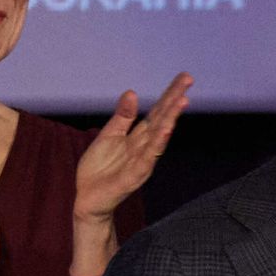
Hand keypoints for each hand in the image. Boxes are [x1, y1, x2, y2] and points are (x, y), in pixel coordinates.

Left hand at [74, 73, 192, 221]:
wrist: (87, 198)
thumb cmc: (99, 169)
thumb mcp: (108, 136)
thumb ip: (122, 117)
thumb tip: (132, 92)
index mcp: (138, 136)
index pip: (157, 112)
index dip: (169, 95)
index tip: (184, 78)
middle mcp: (144, 147)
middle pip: (162, 119)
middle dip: (174, 100)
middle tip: (188, 80)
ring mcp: (141, 161)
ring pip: (159, 137)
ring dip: (171, 119)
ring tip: (182, 101)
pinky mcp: (133, 176)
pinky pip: (147, 158)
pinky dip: (157, 145)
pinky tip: (165, 131)